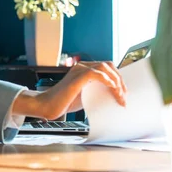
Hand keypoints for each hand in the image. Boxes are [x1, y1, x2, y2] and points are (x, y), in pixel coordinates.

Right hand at [12, 62, 127, 120]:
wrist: (47, 106)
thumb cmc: (63, 102)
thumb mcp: (85, 95)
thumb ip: (96, 90)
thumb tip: (113, 94)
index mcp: (83, 70)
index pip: (107, 68)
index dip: (118, 79)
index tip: (123, 93)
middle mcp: (81, 66)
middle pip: (108, 65)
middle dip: (120, 80)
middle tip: (123, 96)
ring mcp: (78, 71)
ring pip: (104, 67)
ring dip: (116, 81)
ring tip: (119, 94)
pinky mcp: (76, 77)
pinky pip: (96, 73)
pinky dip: (107, 80)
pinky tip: (111, 88)